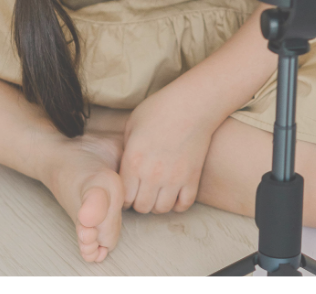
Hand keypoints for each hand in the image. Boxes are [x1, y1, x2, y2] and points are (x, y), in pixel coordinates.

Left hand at [119, 80, 220, 213]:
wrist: (191, 105)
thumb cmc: (159, 109)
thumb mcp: (131, 125)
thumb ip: (125, 149)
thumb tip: (124, 166)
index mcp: (133, 161)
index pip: (123, 197)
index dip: (123, 196)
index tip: (127, 190)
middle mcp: (152, 174)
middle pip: (142, 207)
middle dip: (139, 202)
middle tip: (142, 192)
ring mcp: (174, 178)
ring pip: (162, 209)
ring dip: (157, 204)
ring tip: (157, 193)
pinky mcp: (192, 178)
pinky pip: (184, 205)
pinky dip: (178, 204)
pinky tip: (174, 193)